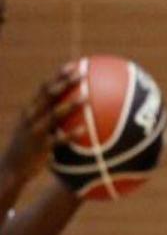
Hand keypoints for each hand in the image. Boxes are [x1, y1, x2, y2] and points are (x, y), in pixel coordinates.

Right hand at [0, 64, 84, 184]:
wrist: (11, 170)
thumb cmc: (30, 147)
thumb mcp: (36, 129)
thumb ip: (52, 118)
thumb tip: (76, 110)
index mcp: (30, 110)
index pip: (44, 88)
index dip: (58, 76)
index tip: (74, 65)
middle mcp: (31, 117)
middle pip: (49, 95)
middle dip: (65, 83)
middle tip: (83, 74)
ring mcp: (34, 132)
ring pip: (53, 115)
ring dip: (70, 105)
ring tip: (86, 97)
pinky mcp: (39, 147)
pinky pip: (57, 140)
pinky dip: (70, 134)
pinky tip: (85, 129)